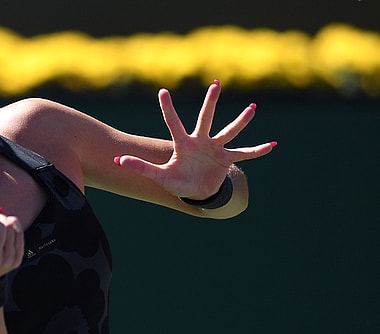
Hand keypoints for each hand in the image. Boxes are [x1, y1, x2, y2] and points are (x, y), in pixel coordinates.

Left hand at [114, 80, 275, 198]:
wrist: (197, 192)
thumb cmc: (177, 181)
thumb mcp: (159, 176)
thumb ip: (141, 167)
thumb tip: (118, 160)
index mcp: (183, 144)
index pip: (173, 123)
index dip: (168, 108)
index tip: (162, 91)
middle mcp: (200, 141)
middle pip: (205, 118)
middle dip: (210, 102)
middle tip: (215, 83)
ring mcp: (215, 149)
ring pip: (229, 132)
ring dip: (241, 121)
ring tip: (253, 108)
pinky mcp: (227, 159)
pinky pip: (244, 154)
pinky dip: (258, 150)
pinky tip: (273, 145)